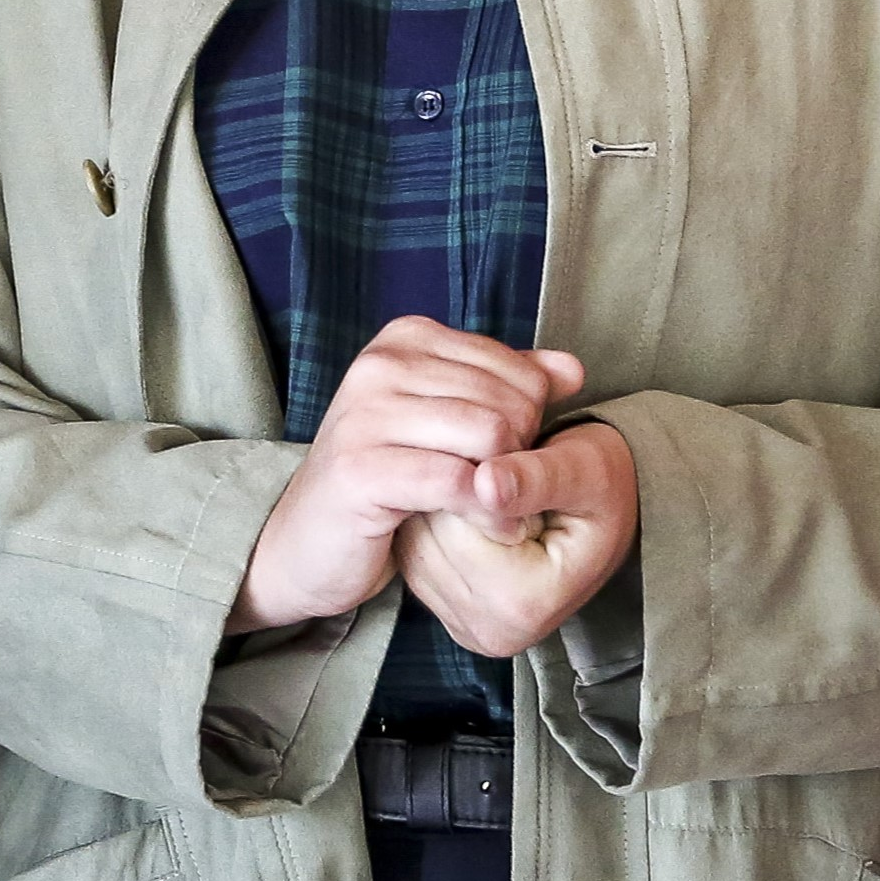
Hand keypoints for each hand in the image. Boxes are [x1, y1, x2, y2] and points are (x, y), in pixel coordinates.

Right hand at [230, 318, 583, 632]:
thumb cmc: (384, 478)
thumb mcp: (447, 421)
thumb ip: (508, 387)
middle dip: (521, 454)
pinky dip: (487, 512)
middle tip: (504, 490)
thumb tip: (572, 369)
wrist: (307, 540)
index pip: (516, 368)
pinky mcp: (360, 470)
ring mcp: (364, 414)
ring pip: (490, 436)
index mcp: (404, 340)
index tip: (506, 456)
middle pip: (509, 402)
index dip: (531, 419)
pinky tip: (489, 528)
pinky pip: (457, 482)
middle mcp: (379, 365)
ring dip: (510, 488)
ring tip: (500, 510)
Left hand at [398, 417, 637, 657]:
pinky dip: (433, 523)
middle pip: (427, 537)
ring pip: (413, 540)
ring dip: (440, 504)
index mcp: (525, 606)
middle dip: (454, 492)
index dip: (472, 478)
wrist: (607, 512)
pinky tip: (472, 510)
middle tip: (501, 475)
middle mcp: (490, 631)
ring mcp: (463, 627)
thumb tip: (484, 483)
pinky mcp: (444, 612)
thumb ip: (537, 478)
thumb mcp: (584, 470)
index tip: (514, 462)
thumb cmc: (599, 485)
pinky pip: (412, 551)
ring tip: (491, 493)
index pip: (455, 527)